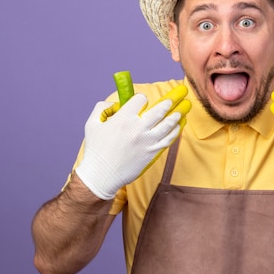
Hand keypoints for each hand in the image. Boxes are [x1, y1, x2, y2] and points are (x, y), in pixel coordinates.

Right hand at [75, 85, 190, 199]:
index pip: (140, 100)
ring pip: (168, 124)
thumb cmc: (95, 150)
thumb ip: (102, 108)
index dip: (141, 99)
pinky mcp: (152, 152)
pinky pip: (169, 139)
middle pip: (160, 110)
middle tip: (176, 98)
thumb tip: (116, 104)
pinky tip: (179, 126)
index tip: (141, 101)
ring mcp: (148, 141)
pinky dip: (176, 131)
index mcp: (123, 118)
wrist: (102, 175)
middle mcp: (138, 128)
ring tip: (182, 110)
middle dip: (169, 102)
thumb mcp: (92, 124)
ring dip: (177, 115)